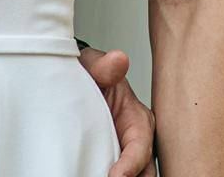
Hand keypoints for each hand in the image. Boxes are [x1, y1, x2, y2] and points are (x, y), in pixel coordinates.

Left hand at [81, 46, 156, 176]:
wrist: (78, 81)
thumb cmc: (93, 74)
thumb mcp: (95, 66)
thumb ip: (105, 66)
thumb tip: (118, 60)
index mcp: (138, 119)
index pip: (141, 147)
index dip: (131, 164)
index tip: (117, 176)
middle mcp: (137, 141)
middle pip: (145, 172)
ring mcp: (125, 155)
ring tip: (96, 176)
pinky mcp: (112, 164)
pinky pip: (119, 176)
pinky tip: (91, 175)